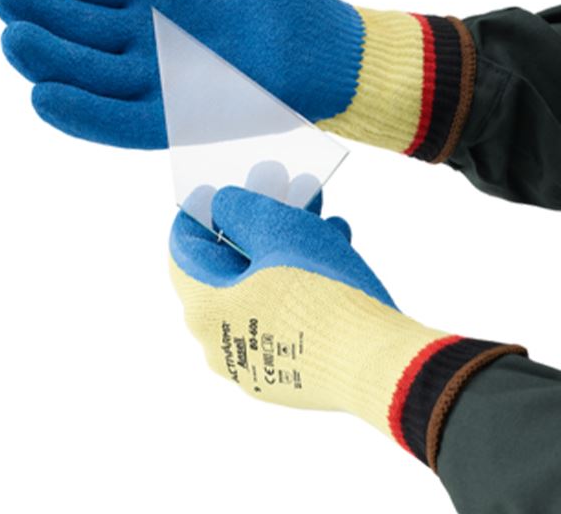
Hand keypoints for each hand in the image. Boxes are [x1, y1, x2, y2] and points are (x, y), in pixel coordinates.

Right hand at [0, 0, 474, 160]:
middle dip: (39, 12)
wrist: (331, 51)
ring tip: (14, 35)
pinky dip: (85, 113)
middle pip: (79, 29)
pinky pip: (121, 122)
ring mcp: (160, 84)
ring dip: (50, 59)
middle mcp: (149, 41)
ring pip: (90, 74)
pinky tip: (45, 96)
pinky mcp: (178, 121)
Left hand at [169, 186, 525, 470]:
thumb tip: (220, 207)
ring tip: (319, 211)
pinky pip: (284, 311)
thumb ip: (240, 209)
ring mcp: (254, 361)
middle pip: (231, 264)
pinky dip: (301, 276)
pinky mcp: (288, 373)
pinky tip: (334, 243)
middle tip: (281, 187)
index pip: (182, 250)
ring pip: (263, 284)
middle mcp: (219, 341)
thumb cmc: (320, 289)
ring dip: (288, 243)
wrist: (378, 363)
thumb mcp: (278, 231)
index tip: (215, 188)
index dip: (199, 212)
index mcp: (204, 308)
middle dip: (259, 220)